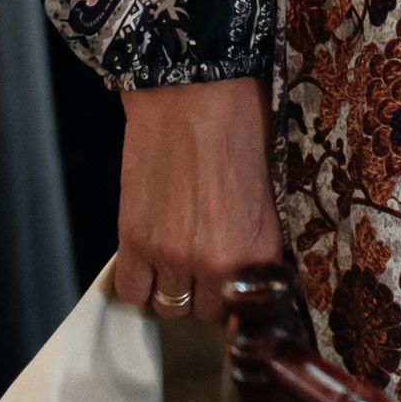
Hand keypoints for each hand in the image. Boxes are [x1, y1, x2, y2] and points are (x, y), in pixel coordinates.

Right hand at [113, 74, 282, 323]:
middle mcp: (217, 261)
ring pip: (168, 306)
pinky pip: (131, 290)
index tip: (234, 300)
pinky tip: (147, 260)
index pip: (248, 313)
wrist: (193, 88)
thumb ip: (257, 237)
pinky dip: (139, 281)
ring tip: (174, 258)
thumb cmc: (240, 121)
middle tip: (203, 264)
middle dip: (205, 292)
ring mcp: (172, 255)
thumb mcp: (269, 185)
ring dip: (172, 287)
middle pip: (205, 313)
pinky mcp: (134, 240)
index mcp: (259, 248)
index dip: (239, 306)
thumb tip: (251, 267)